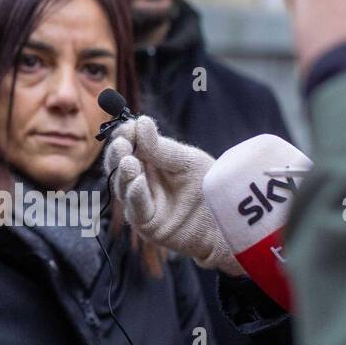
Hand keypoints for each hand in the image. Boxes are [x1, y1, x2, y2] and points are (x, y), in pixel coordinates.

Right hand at [104, 115, 242, 275]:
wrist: (228, 221)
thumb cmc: (208, 188)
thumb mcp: (186, 162)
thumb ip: (161, 148)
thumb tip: (140, 121)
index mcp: (148, 160)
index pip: (128, 144)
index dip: (124, 135)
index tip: (127, 127)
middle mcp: (139, 179)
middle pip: (117, 164)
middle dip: (117, 153)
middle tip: (121, 143)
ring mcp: (140, 202)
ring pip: (122, 186)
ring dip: (124, 173)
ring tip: (129, 161)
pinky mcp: (146, 223)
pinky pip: (135, 208)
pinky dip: (134, 194)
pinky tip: (137, 182)